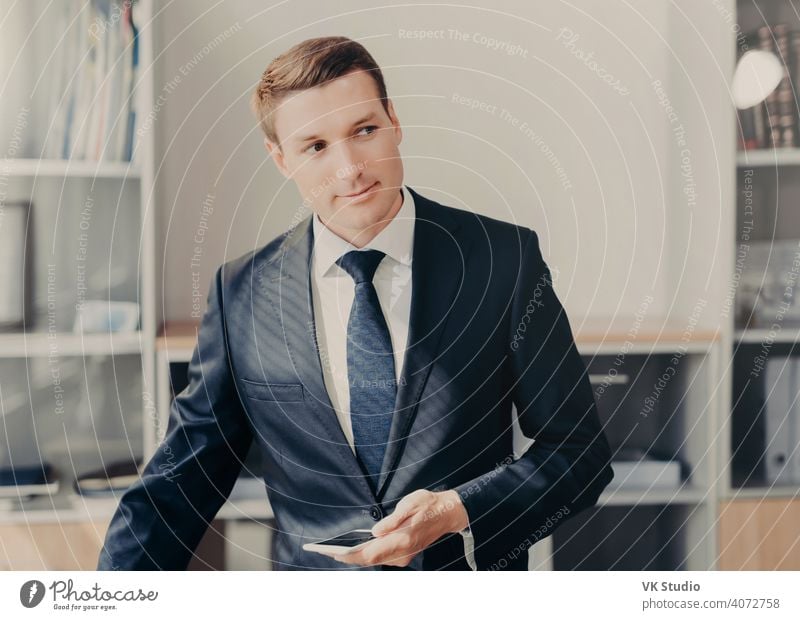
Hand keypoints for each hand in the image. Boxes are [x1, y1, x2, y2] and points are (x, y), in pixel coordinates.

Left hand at [329, 489, 468, 567]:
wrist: (448, 513)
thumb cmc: (429, 505)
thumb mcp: (410, 504)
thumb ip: (392, 520)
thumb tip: (374, 532)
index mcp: (403, 539)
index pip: (372, 554)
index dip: (352, 556)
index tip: (335, 553)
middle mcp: (403, 552)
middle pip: (371, 560)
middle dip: (349, 557)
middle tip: (329, 553)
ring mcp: (405, 555)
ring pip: (376, 561)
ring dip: (357, 557)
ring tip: (338, 551)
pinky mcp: (405, 554)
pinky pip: (382, 558)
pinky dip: (368, 555)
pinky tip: (358, 549)